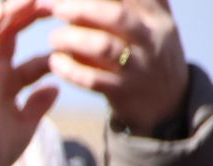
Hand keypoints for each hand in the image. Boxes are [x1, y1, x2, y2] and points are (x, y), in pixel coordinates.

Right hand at [0, 0, 60, 165]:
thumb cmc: (0, 151)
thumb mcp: (27, 124)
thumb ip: (37, 105)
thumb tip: (54, 88)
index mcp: (3, 85)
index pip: (22, 54)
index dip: (42, 39)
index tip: (64, 26)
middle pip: (6, 36)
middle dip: (27, 15)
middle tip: (49, 1)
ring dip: (9, 13)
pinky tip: (3, 10)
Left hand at [51, 0, 188, 131]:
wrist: (166, 101)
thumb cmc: (144, 52)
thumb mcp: (150, 22)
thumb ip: (127, 4)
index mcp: (155, 15)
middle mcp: (150, 37)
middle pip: (117, 16)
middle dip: (83, 9)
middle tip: (57, 8)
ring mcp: (138, 65)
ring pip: (104, 47)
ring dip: (73, 39)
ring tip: (54, 38)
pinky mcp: (123, 91)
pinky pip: (93, 79)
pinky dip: (70, 69)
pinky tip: (54, 62)